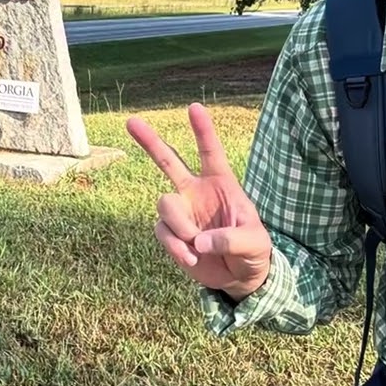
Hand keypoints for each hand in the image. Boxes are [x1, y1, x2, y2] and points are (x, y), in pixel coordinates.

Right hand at [126, 102, 271, 300]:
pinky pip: (162, 232)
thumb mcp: (254, 243)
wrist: (238, 277)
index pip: (210, 152)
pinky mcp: (171, 233)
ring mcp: (181, 211)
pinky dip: (176, 247)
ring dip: (180, 226)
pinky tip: (192, 257)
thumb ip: (230, 239)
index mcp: (221, 184)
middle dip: (149, 141)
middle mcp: (196, 192)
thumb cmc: (253, 252)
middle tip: (131, 120)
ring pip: (164, 204)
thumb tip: (198, 241)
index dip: (203, 130)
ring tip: (197, 246)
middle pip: (168, 161)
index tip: (194, 107)